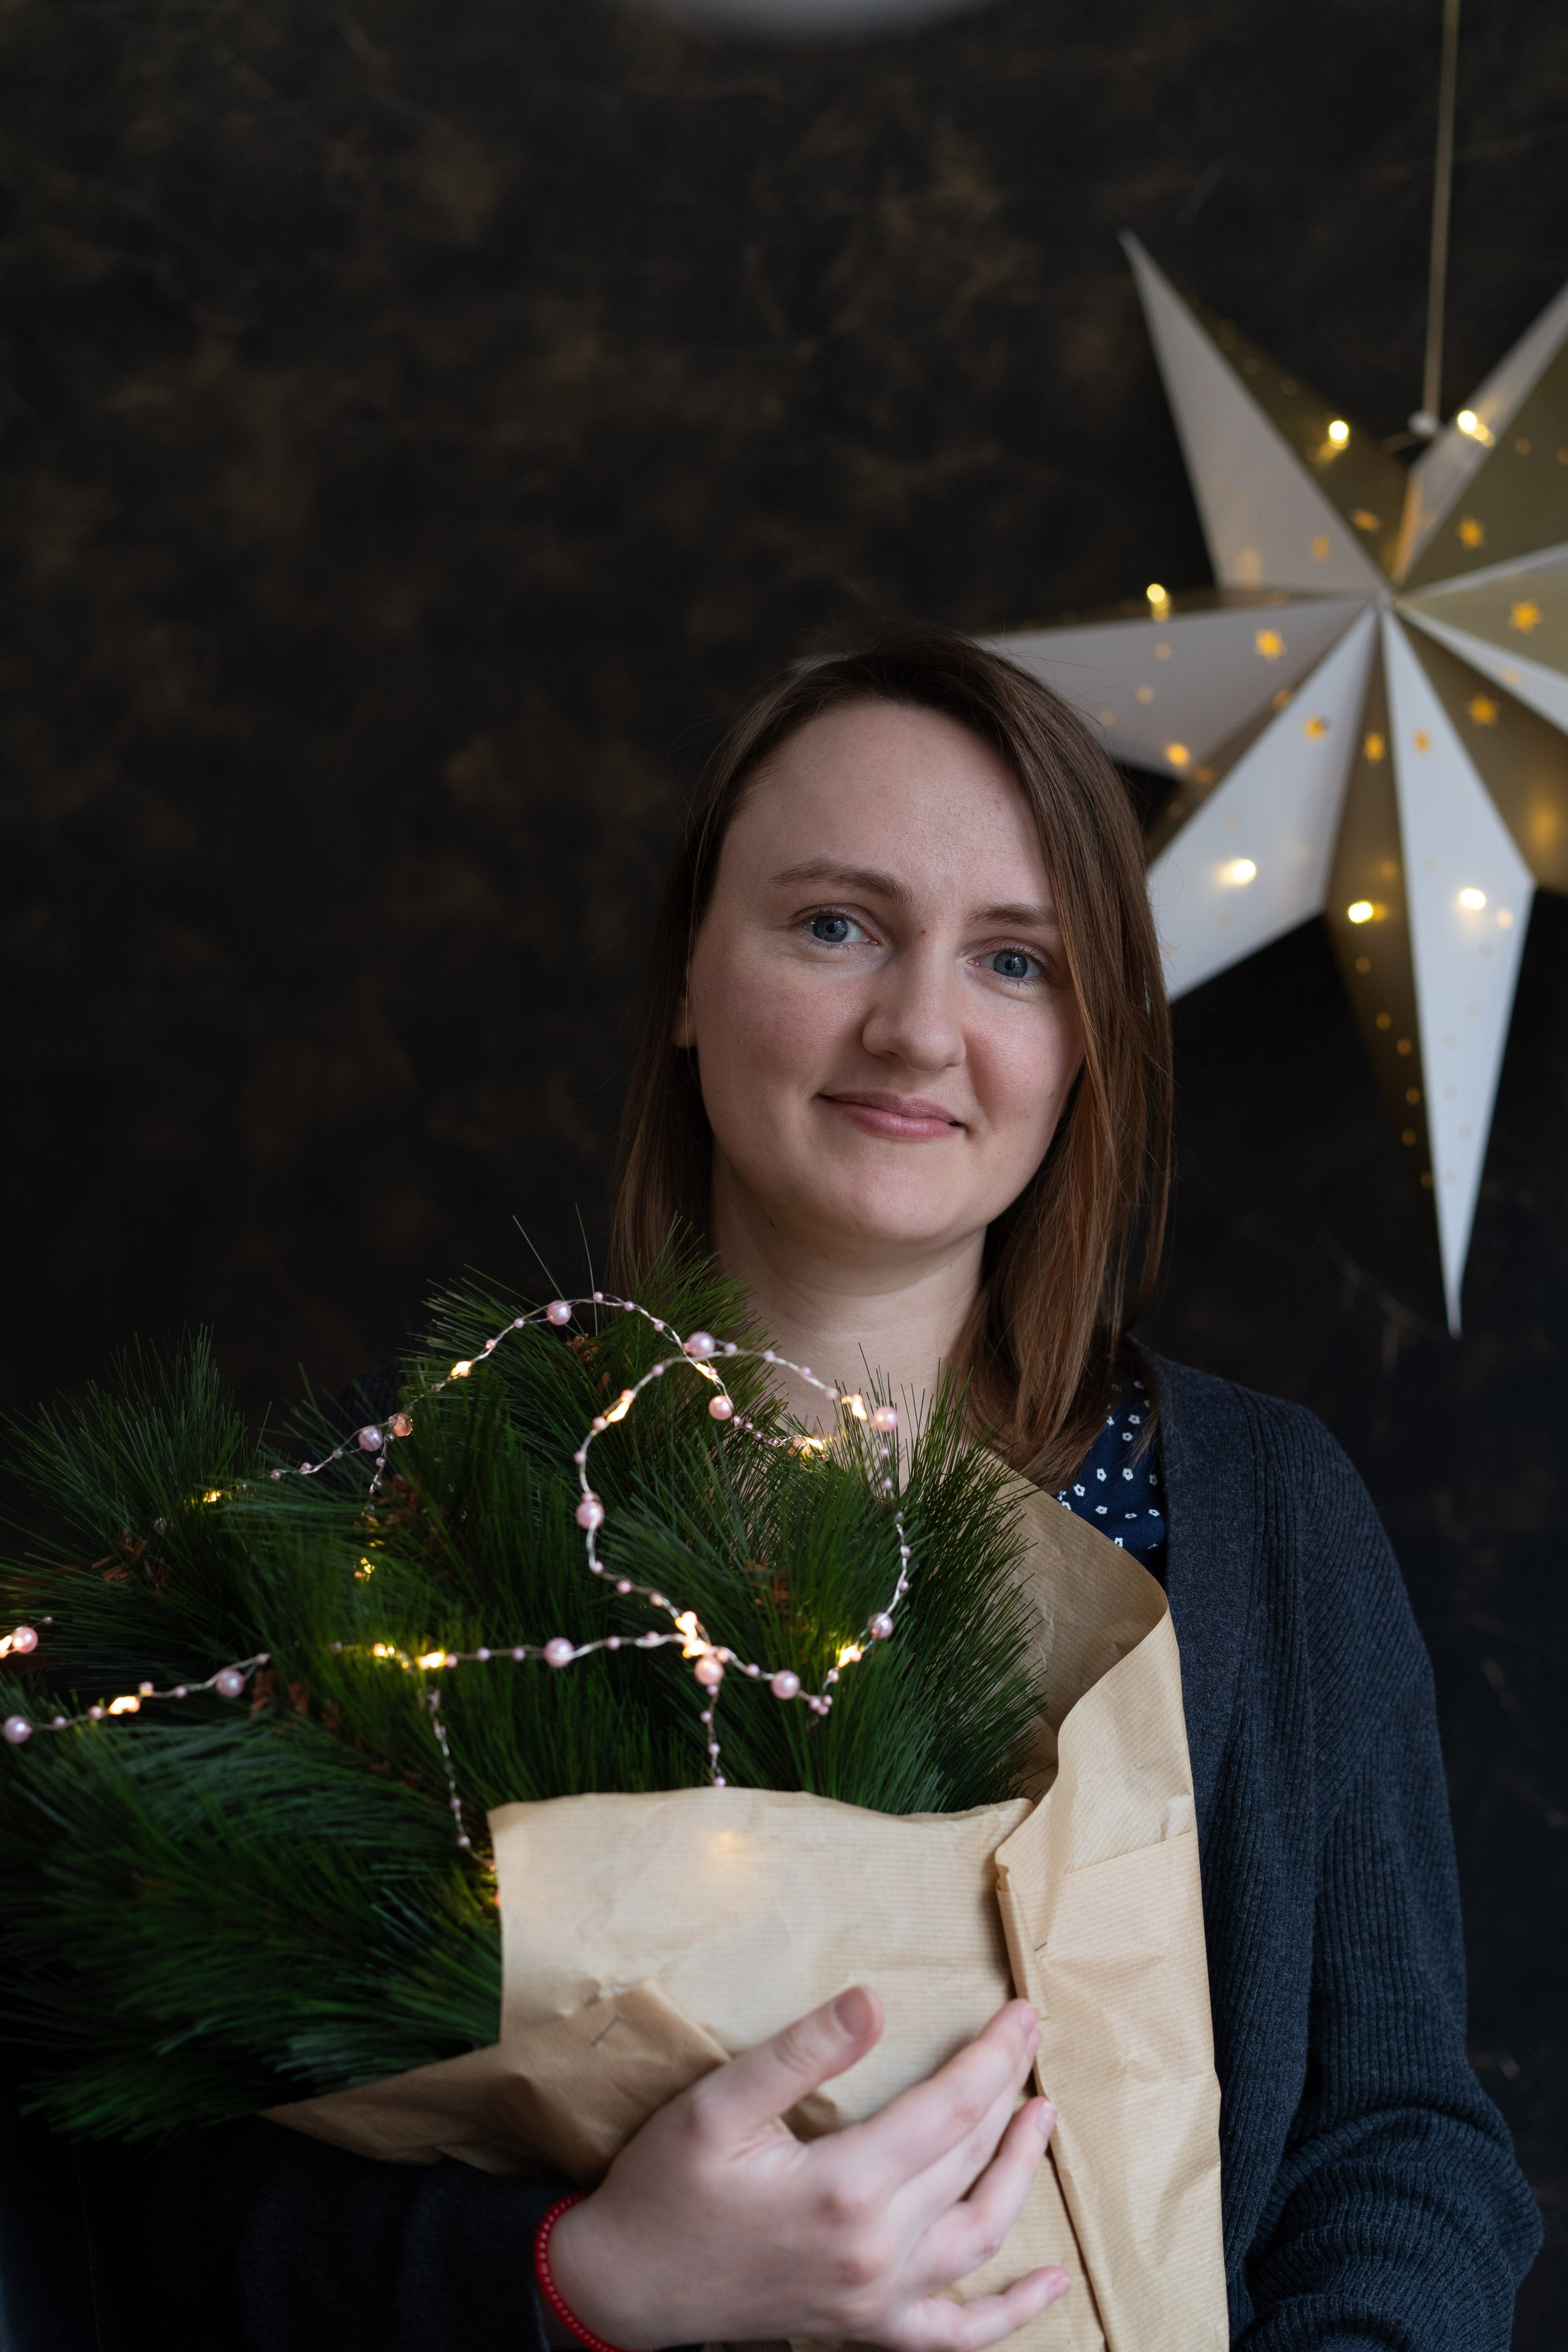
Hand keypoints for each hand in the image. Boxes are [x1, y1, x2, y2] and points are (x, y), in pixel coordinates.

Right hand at [546, 1988, 1068, 2350]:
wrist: (627, 2286)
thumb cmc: (666, 2186)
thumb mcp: (718, 2104)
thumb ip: (800, 2053)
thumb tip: (874, 2002)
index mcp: (845, 2188)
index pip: (951, 2108)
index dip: (993, 2055)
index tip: (1020, 2012)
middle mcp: (876, 2251)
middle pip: (970, 2158)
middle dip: (1008, 2090)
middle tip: (1026, 2037)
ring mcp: (877, 2300)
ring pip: (982, 2234)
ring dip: (1022, 2174)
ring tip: (1043, 2118)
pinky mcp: (867, 2330)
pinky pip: (959, 2333)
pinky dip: (1013, 2312)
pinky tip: (1054, 2284)